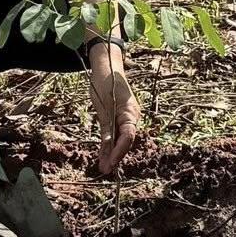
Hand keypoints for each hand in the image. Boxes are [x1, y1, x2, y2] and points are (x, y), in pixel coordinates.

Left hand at [89, 60, 140, 174]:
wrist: (106, 66)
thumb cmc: (105, 82)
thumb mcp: (103, 106)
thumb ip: (106, 127)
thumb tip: (107, 148)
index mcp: (131, 112)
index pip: (128, 136)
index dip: (119, 151)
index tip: (110, 163)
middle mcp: (132, 117)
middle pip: (125, 140)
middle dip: (115, 155)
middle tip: (104, 169)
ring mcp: (126, 117)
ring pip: (120, 138)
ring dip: (111, 152)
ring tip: (103, 167)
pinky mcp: (119, 117)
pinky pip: (116, 133)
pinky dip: (110, 143)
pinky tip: (103, 154)